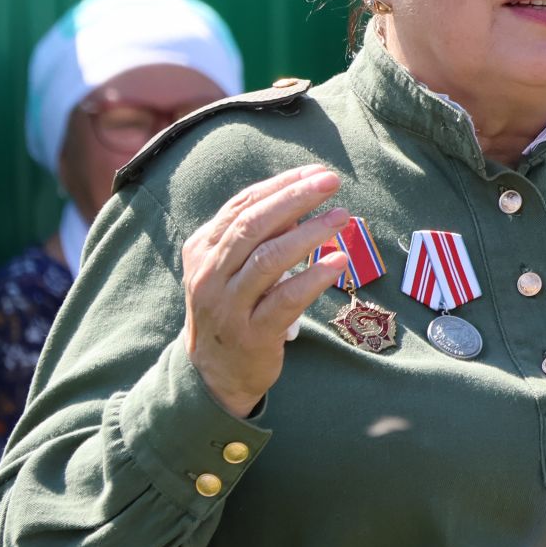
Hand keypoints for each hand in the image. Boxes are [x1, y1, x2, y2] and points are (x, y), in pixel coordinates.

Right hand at [181, 164, 352, 417]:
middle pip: (254, 225)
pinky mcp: (252, 333)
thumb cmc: (231, 309)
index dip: (281, 185)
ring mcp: (228, 305)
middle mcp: (210, 274)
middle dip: (295, 198)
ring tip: (342, 217)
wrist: (214, 374)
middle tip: (330, 182)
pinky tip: (339, 261)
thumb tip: (299, 202)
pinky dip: (314, 277)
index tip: (314, 172)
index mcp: (203, 249)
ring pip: (269, 259)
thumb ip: (256, 236)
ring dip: (310, 233)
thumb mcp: (229, 268)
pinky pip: (286, 299)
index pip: (242, 205)